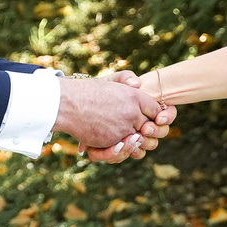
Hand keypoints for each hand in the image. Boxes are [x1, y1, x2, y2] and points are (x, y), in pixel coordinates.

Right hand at [54, 72, 173, 160]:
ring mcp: (123, 128)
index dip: (157, 116)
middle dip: (151, 131)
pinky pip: (126, 150)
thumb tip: (138, 84)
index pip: (158, 110)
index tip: (151, 117)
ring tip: (131, 138)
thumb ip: (127, 77)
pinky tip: (120, 144)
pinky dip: (124, 149)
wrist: (68, 104)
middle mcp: (132, 113)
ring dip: (139, 142)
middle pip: (153, 128)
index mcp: (135, 97)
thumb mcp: (109, 79)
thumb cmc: (88, 91)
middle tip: (144, 131)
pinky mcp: (112, 141)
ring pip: (142, 142)